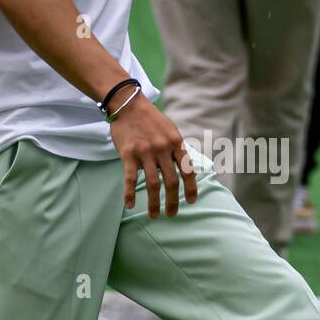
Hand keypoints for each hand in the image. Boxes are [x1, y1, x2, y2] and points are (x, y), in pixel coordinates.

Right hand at [107, 90, 197, 216]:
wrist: (128, 104)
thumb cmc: (151, 120)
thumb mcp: (171, 130)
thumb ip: (177, 149)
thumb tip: (185, 169)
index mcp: (176, 143)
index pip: (188, 170)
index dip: (191, 188)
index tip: (191, 201)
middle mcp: (163, 149)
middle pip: (172, 182)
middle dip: (173, 201)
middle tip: (172, 214)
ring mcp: (145, 152)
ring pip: (153, 184)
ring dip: (154, 203)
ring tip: (154, 215)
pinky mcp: (128, 154)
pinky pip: (131, 179)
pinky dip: (130, 194)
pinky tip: (130, 205)